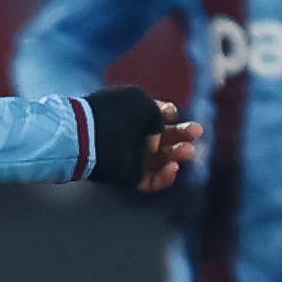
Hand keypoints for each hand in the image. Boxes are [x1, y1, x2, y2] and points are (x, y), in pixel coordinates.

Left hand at [85, 87, 200, 194]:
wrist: (84, 136)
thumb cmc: (112, 113)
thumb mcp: (139, 100)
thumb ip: (158, 112)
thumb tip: (160, 130)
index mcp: (131, 115)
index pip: (156, 116)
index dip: (167, 113)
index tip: (169, 111)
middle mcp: (132, 137)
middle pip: (163, 138)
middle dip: (183, 134)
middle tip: (196, 131)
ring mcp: (130, 157)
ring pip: (162, 160)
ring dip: (178, 154)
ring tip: (188, 150)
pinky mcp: (128, 176)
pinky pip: (151, 181)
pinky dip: (166, 177)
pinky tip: (174, 167)